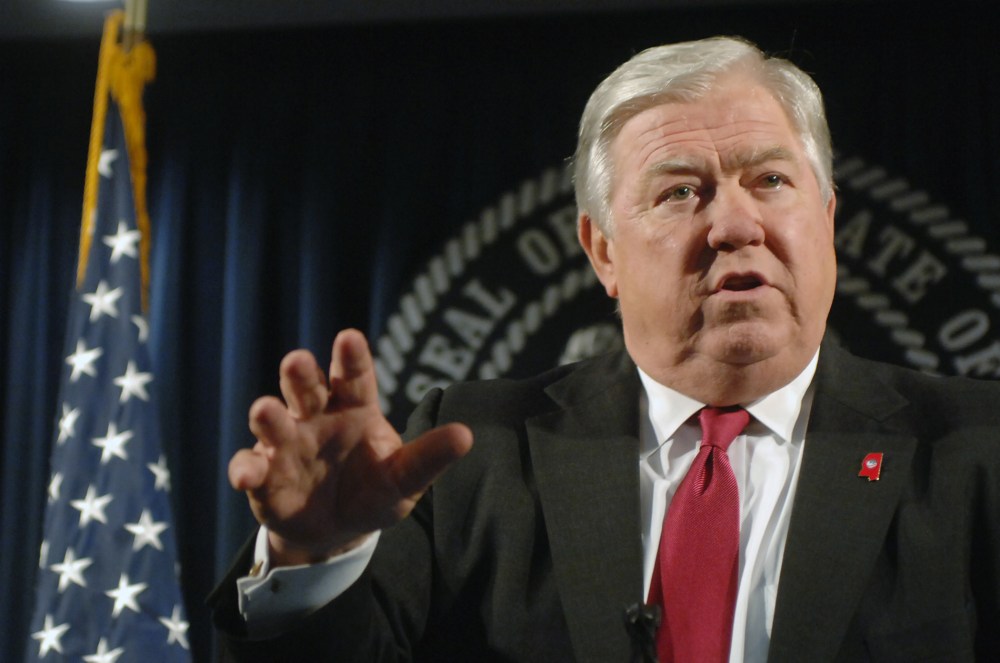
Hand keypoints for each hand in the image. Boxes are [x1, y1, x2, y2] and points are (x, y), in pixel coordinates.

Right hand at [228, 329, 472, 565]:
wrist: (337, 532)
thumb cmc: (374, 492)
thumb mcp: (404, 480)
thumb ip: (428, 458)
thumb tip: (466, 436)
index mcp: (355, 410)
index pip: (354, 378)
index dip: (351, 358)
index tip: (349, 338)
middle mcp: (317, 418)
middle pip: (307, 388)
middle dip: (301, 374)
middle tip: (297, 361)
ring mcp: (287, 445)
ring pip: (273, 421)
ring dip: (268, 415)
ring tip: (266, 411)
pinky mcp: (263, 476)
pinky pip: (249, 467)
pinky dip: (245, 469)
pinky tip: (246, 475)